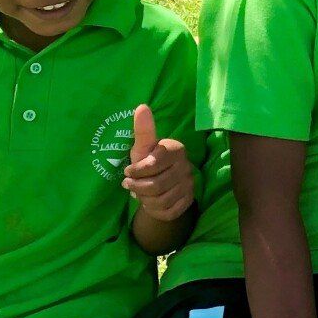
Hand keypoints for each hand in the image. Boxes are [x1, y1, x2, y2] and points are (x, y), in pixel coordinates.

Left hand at [121, 104, 195, 220]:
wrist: (158, 186)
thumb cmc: (147, 162)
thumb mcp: (142, 148)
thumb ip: (143, 130)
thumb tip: (141, 106)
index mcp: (176, 150)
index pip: (153, 164)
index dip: (136, 171)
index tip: (128, 171)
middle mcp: (187, 166)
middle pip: (156, 185)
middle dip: (137, 187)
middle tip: (129, 184)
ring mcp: (190, 185)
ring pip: (161, 200)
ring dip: (144, 199)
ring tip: (140, 193)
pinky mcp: (188, 201)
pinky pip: (168, 211)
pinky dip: (154, 210)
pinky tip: (151, 202)